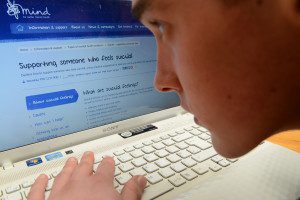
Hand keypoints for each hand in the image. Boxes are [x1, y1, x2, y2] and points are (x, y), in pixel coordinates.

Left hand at [28, 152, 146, 199]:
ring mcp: (59, 194)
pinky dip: (39, 184)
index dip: (108, 163)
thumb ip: (131, 192)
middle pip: (83, 168)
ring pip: (63, 176)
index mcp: (99, 185)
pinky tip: (41, 179)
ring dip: (67, 168)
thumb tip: (139, 180)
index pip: (106, 169)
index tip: (108, 160)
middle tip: (88, 155)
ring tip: (71, 161)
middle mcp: (78, 185)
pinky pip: (38, 192)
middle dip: (87, 161)